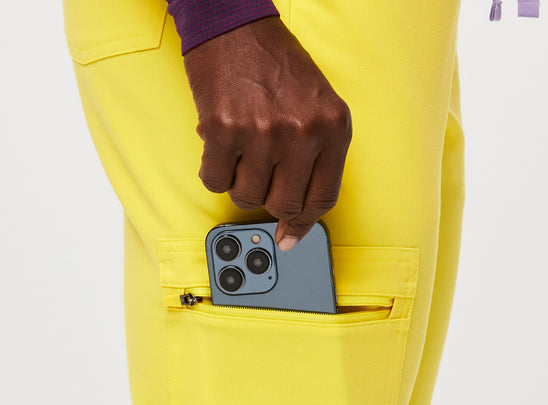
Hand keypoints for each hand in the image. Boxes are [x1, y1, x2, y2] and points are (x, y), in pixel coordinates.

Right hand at [183, 16, 351, 250]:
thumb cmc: (276, 67)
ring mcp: (264, 132)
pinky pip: (216, 181)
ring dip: (240, 182)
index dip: (303, 224)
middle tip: (259, 177)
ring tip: (242, 150)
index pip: (322, 198)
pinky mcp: (225, 130)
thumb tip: (294, 218)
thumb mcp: (317, 106)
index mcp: (332, 127)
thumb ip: (316, 158)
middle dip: (267, 198)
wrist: (235, 25)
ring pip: (247, 197)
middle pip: (283, 204)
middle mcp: (303, 132)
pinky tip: (221, 146)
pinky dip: (215, 170)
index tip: (289, 237)